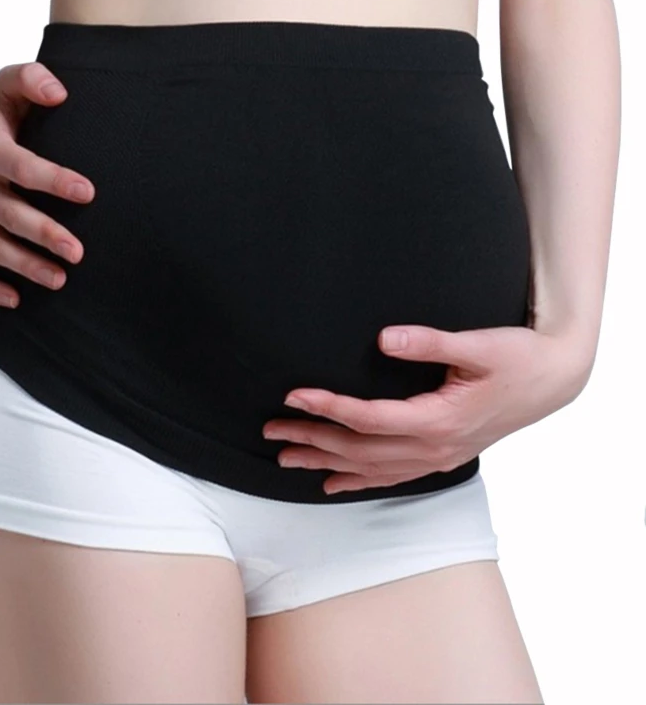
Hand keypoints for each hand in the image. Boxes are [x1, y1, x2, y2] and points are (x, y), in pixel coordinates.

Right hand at [0, 62, 94, 307]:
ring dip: (26, 266)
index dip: (54, 180)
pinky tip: (16, 300)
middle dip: (44, 234)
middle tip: (79, 252)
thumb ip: (31, 80)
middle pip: (10, 215)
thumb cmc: (3, 120)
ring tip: (60, 280)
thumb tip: (60, 92)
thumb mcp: (10, 89)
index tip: (88, 193)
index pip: (22, 166)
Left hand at [263, 324, 593, 494]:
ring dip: (325, 463)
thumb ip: (430, 342)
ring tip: (286, 459)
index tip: (293, 395)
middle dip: (311, 439)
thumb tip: (384, 338)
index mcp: (436, 420)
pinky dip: (357, 481)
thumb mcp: (478, 345)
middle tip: (270, 430)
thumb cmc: (518, 359)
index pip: (367, 418)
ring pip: (368, 468)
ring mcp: (436, 458)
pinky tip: (332, 484)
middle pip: (357, 448)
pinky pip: (391, 478)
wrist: (552, 382)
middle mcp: (432, 447)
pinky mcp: (440, 457)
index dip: (327, 407)